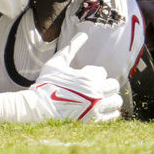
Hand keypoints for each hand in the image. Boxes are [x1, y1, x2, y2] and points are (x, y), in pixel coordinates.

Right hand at [0, 32, 121, 122]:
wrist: (37, 109)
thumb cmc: (46, 84)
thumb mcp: (57, 62)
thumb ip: (72, 47)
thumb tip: (84, 32)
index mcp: (90, 77)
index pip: (103, 73)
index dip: (93, 74)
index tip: (82, 78)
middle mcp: (96, 92)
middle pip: (114, 85)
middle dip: (105, 85)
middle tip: (95, 88)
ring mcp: (96, 108)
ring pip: (116, 101)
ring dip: (110, 99)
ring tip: (100, 100)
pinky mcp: (94, 121)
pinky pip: (112, 116)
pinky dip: (109, 112)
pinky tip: (101, 110)